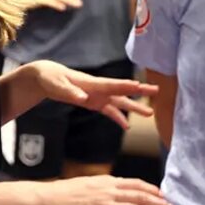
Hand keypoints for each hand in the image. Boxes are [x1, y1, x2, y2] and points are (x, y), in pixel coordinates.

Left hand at [22, 60, 156, 127]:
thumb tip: (83, 98)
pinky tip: (127, 126)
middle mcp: (99, 88)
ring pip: (120, 102)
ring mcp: (98, 96)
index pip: (111, 84)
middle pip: (122, 90)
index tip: (138, 85)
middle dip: (139, 91)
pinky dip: (118, 118)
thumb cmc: (51, 79)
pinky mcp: (94, 103)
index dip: (124, 85)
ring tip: (150, 113)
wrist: (47, 78)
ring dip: (134, 106)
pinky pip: (109, 111)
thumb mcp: (57, 86)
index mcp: (91, 83)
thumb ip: (70, 92)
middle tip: (156, 90)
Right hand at [39, 175, 174, 204]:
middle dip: (158, 203)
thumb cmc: (67, 191)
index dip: (152, 189)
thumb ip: (107, 185)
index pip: (136, 184)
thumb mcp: (90, 182)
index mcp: (107, 182)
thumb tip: (121, 188)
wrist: (48, 199)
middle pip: (139, 196)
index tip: (163, 195)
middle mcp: (107, 193)